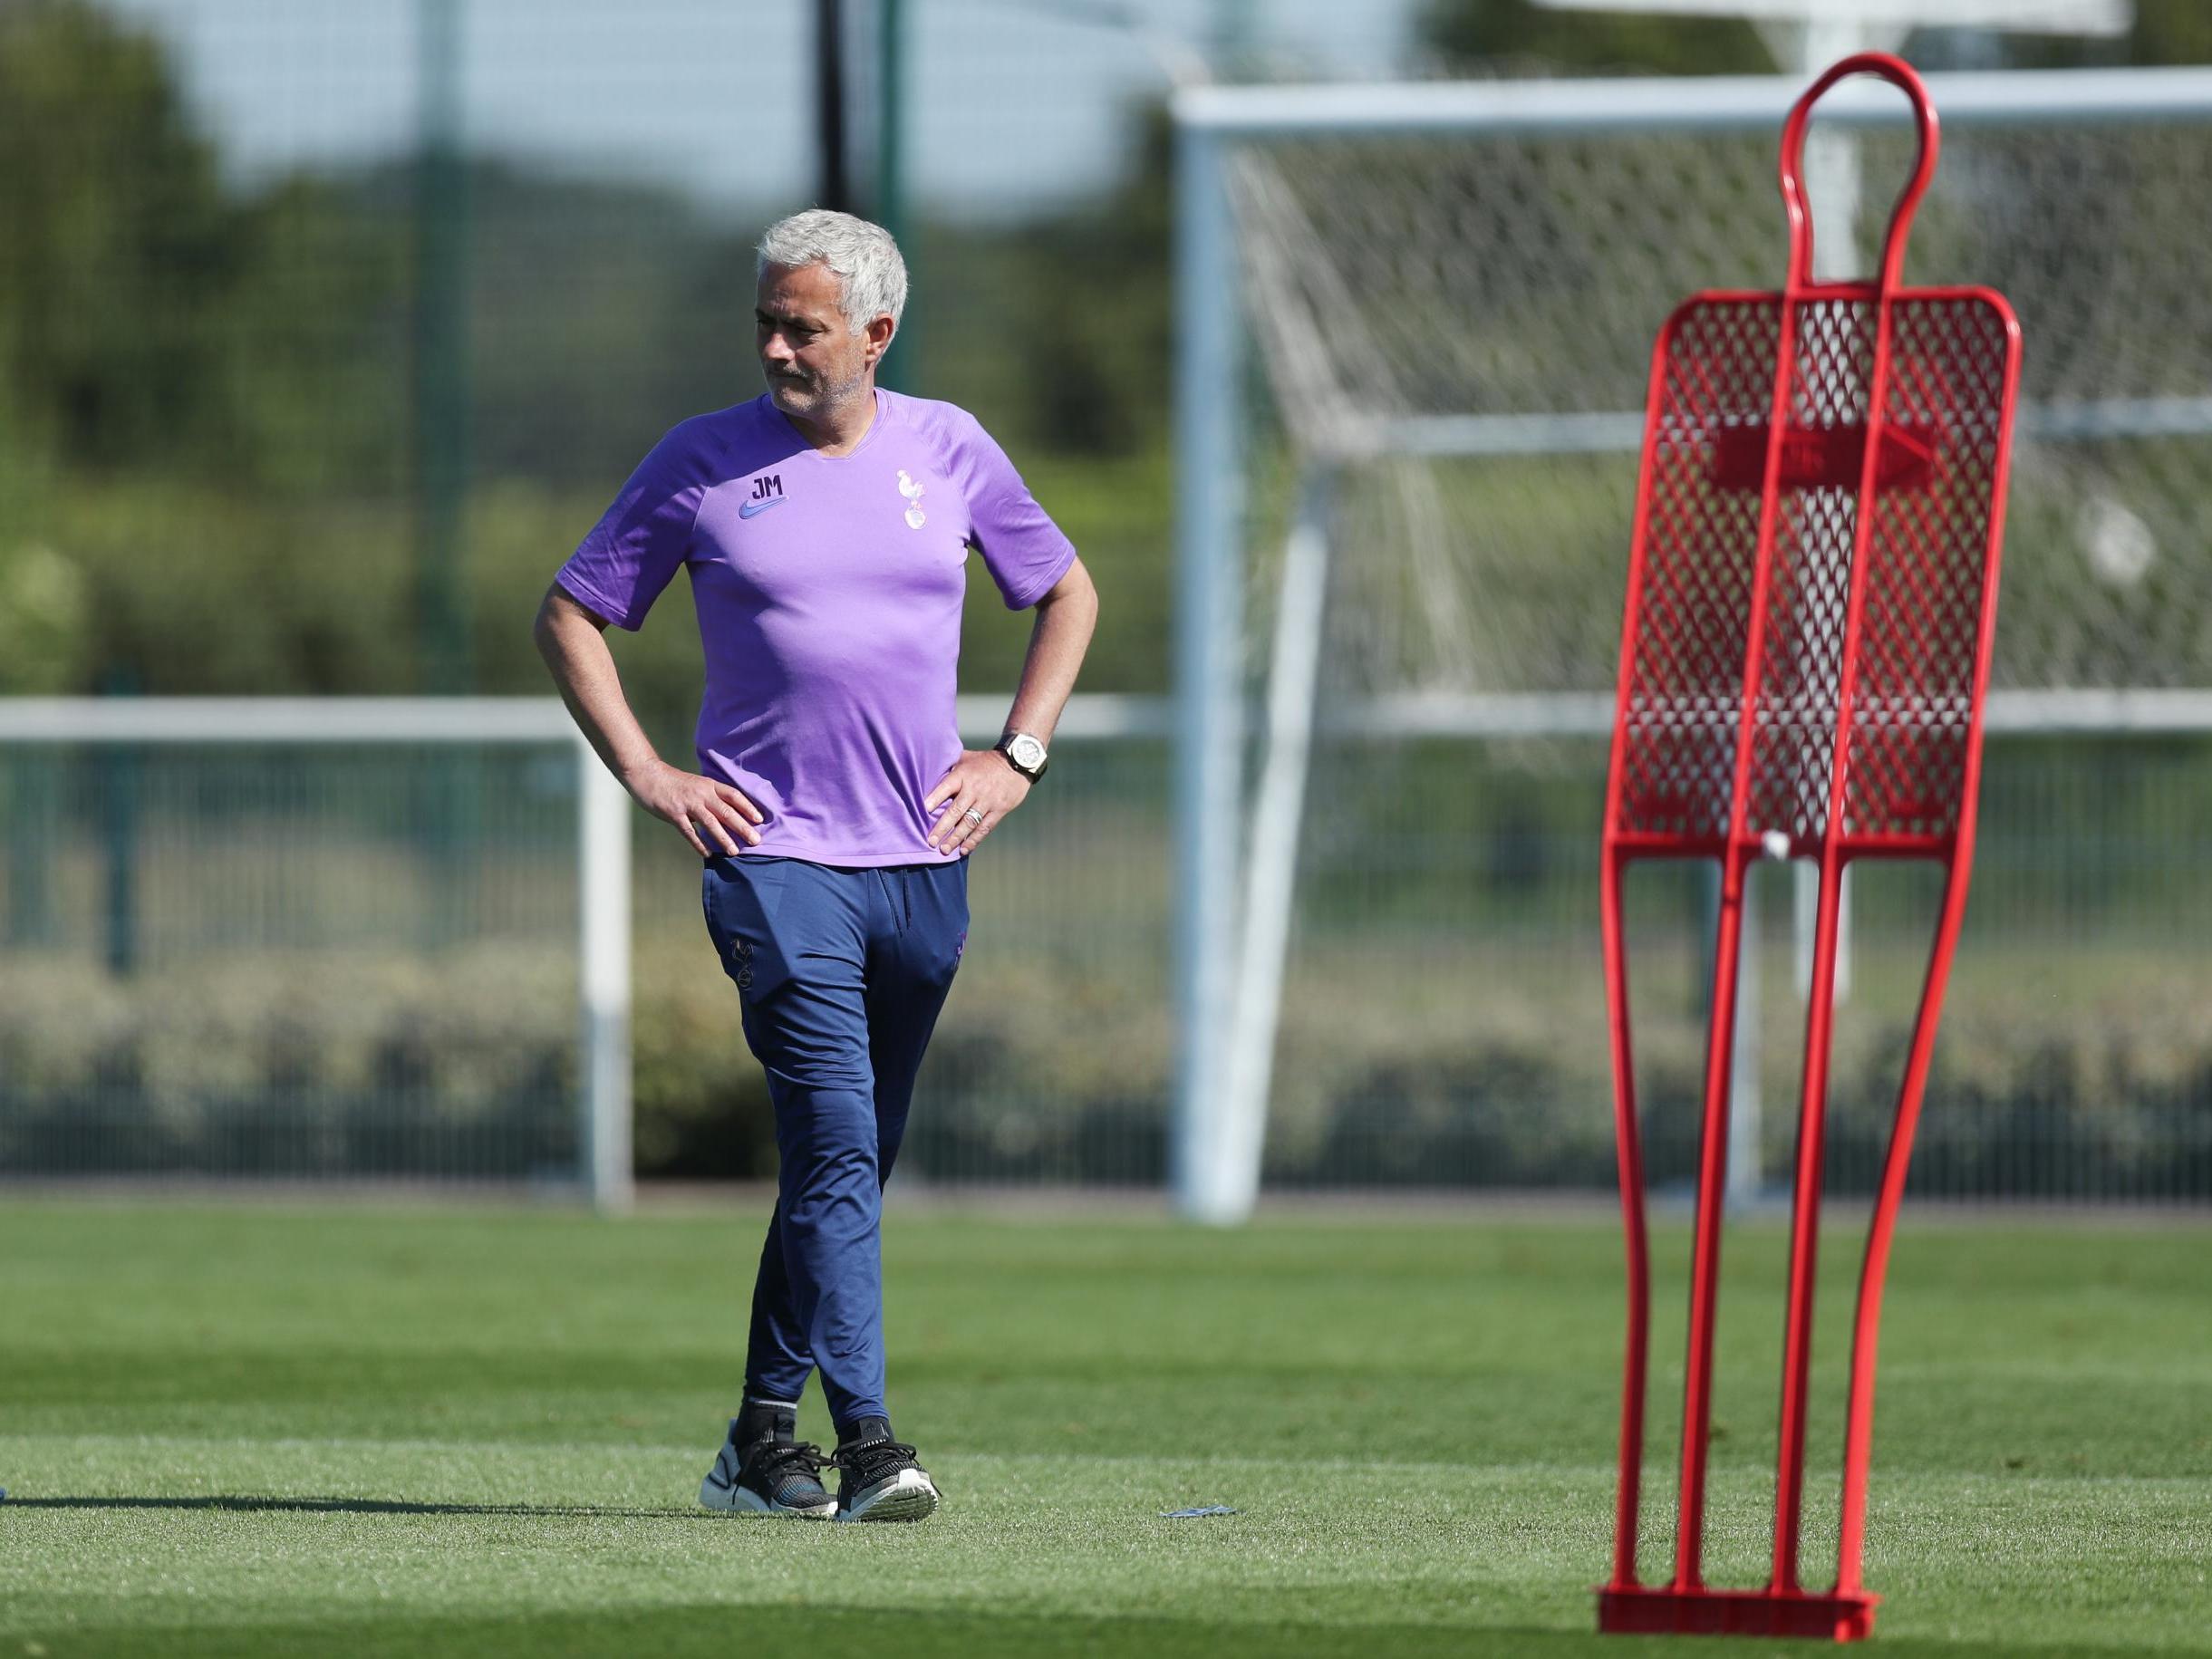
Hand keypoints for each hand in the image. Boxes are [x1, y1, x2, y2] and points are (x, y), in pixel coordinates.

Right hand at [627, 759, 764, 856]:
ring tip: (735, 851)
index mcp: (709, 785)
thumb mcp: (696, 785)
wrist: (647, 775)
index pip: (733, 796)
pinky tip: (708, 854)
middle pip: (726, 811)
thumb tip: (726, 815)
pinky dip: (699, 843)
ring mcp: (687, 803)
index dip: (748, 807)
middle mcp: (701, 793)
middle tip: (756, 840)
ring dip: (724, 838)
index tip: (760, 819)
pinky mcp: (674, 813)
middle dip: (742, 826)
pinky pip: (689, 831)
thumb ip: (710, 798)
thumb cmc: (673, 782)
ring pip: (710, 822)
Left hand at [924, 749, 1031, 855]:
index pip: (946, 788)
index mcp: (963, 775)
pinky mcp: (998, 810)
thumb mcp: (967, 757)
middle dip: (942, 827)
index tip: (924, 810)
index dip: (934, 799)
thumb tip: (929, 770)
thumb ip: (950, 765)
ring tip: (944, 850)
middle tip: (931, 841)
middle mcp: (974, 789)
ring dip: (956, 838)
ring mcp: (987, 801)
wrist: (1016, 763)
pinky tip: (964, 850)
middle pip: (956, 811)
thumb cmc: (986, 761)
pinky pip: (984, 828)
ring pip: (969, 823)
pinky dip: (974, 840)